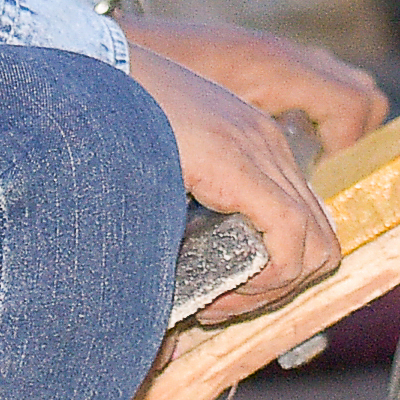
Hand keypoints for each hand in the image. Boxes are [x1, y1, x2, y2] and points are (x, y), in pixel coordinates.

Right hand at [125, 19, 385, 315]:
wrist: (80, 76)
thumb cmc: (101, 129)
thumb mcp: (157, 178)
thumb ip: (176, 225)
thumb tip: (168, 323)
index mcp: (255, 142)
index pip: (304, 222)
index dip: (276, 275)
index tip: (221, 295)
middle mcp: (269, 143)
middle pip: (319, 240)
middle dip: (277, 288)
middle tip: (220, 303)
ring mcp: (260, 148)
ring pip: (315, 246)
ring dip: (270, 291)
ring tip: (215, 301)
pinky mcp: (239, 162)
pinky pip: (290, 237)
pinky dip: (266, 281)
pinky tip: (217, 292)